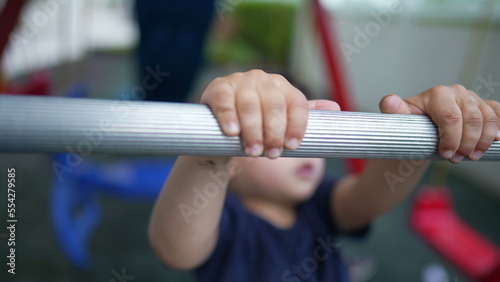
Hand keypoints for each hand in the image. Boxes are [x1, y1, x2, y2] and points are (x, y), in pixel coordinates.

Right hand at [200, 69, 339, 157]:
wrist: (222, 126)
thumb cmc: (257, 123)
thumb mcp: (280, 120)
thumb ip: (302, 116)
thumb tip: (336, 108)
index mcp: (283, 87)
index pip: (297, 103)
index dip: (297, 125)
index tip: (293, 147)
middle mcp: (263, 79)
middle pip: (274, 105)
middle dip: (274, 132)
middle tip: (271, 155)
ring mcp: (240, 81)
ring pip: (250, 104)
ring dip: (252, 129)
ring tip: (253, 151)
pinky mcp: (218, 87)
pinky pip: (225, 100)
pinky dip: (228, 116)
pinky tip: (232, 132)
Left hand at [379, 84, 499, 162]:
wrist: (419, 128)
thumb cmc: (408, 124)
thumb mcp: (398, 120)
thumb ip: (393, 111)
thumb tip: (389, 102)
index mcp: (437, 94)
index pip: (450, 117)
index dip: (451, 139)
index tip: (446, 155)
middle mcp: (457, 92)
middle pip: (471, 120)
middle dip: (467, 143)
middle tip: (458, 160)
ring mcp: (472, 98)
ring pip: (488, 119)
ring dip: (483, 141)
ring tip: (472, 156)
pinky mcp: (483, 105)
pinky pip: (499, 113)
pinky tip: (497, 141)